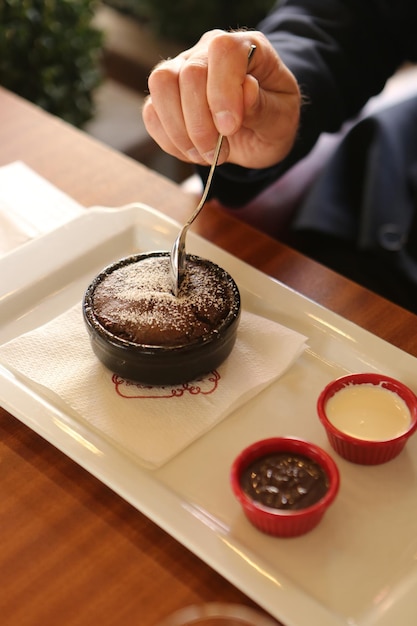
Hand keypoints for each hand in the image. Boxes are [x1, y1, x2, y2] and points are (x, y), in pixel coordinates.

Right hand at [142, 29, 300, 168]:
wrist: (256, 133)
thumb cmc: (272, 121)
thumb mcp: (282, 120)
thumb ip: (265, 107)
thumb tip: (246, 91)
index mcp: (246, 48)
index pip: (223, 51)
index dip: (222, 91)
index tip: (230, 128)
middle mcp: (208, 51)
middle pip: (188, 74)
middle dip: (201, 124)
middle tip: (219, 154)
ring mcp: (182, 70)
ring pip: (161, 86)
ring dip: (180, 132)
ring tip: (204, 155)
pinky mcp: (165, 96)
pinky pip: (152, 113)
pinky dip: (169, 140)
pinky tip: (192, 152)